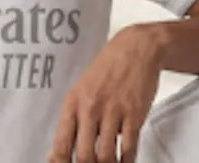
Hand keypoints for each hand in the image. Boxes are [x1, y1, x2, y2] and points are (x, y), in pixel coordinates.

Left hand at [49, 25, 162, 162]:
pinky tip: (125, 162)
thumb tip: (62, 148)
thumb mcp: (82, 87)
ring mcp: (113, 112)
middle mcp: (91, 108)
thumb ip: (74, 116)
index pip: (61, 144)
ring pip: (106, 156)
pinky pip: (128, 147)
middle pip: (84, 155)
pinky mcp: (134, 114)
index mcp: (73, 102)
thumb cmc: (108, 67)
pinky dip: (126, 161)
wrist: (137, 48)